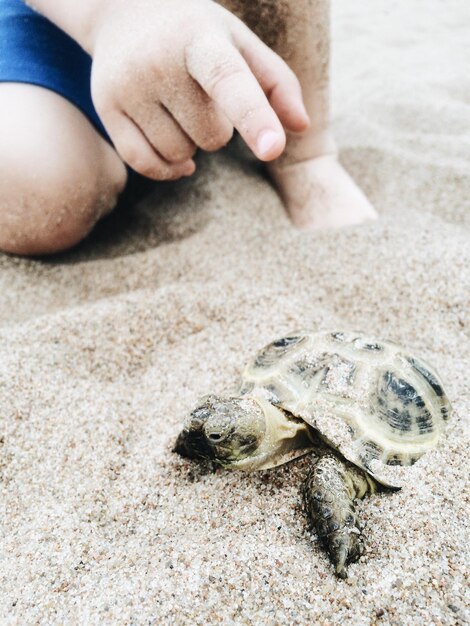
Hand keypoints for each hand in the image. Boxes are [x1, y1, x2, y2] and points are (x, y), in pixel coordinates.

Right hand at [86, 0, 308, 178]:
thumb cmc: (195, 36)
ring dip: (191, 144)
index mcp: (200, 38)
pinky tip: (177, 154)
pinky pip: (147, 165)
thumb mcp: (238, 44)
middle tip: (201, 97)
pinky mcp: (106, 110)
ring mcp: (127, 87)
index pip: (230, 81)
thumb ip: (276, 82)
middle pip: (211, 136)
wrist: (121, 15)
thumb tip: (302, 127)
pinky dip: (169, 168)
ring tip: (180, 109)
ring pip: (181, 154)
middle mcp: (157, 61)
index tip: (273, 148)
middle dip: (217, 128)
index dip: (254, 116)